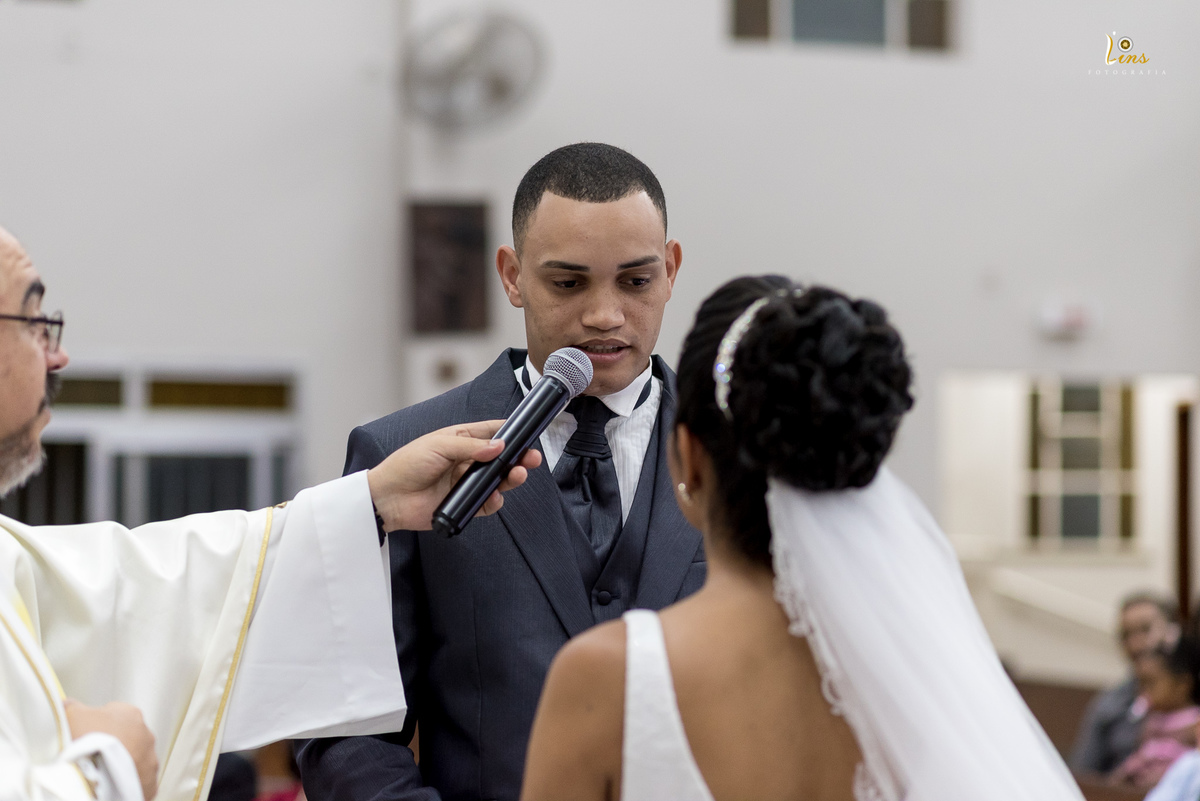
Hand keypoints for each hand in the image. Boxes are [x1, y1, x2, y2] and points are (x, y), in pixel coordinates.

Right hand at [65, 700, 157, 800]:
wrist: (94, 773)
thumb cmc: (85, 740)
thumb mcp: (72, 715)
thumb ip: (72, 707)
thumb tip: (67, 704)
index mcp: (130, 714)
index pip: (116, 715)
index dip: (98, 726)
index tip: (87, 737)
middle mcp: (146, 735)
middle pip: (127, 739)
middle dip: (112, 747)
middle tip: (92, 758)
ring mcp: (150, 760)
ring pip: (134, 762)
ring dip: (120, 766)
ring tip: (100, 775)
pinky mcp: (149, 783)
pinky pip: (139, 783)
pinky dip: (125, 785)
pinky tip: (110, 789)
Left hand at [367, 420, 542, 531]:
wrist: (388, 498)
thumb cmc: (406, 465)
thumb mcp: (439, 446)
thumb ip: (471, 447)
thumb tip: (499, 446)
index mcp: (460, 440)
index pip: (491, 432)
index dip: (510, 433)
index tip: (526, 433)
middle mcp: (466, 461)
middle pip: (501, 458)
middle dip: (519, 458)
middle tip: (532, 459)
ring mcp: (465, 483)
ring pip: (497, 481)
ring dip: (511, 478)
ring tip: (518, 476)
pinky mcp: (463, 504)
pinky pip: (486, 503)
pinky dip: (493, 501)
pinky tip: (493, 497)